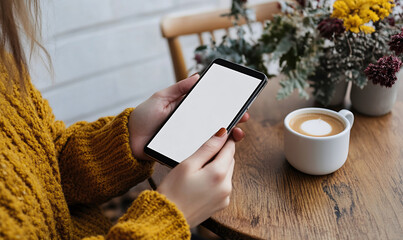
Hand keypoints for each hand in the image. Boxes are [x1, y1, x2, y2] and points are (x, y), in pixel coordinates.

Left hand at [128, 74, 248, 160]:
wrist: (128, 139)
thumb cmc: (143, 116)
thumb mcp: (161, 98)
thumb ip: (178, 88)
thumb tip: (197, 76)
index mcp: (188, 112)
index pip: (212, 108)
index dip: (227, 107)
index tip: (240, 105)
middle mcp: (191, 126)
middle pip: (216, 125)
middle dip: (233, 122)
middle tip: (243, 119)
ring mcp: (188, 140)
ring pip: (212, 140)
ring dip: (227, 138)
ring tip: (237, 135)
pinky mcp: (183, 153)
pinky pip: (200, 153)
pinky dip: (212, 152)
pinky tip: (222, 149)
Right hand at [157, 128, 234, 227]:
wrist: (168, 218)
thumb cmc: (173, 191)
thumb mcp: (187, 164)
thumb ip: (207, 148)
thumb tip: (222, 134)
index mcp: (219, 173)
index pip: (229, 149)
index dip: (226, 139)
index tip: (222, 133)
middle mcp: (227, 186)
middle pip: (229, 160)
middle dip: (220, 153)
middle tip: (203, 152)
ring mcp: (225, 197)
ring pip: (227, 173)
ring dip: (218, 167)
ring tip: (199, 168)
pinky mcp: (221, 204)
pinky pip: (223, 185)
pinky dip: (216, 180)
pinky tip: (200, 181)